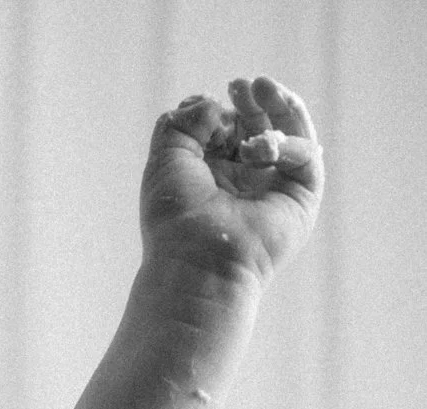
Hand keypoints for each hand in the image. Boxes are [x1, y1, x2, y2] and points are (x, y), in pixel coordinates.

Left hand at [140, 77, 322, 284]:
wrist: (196, 260)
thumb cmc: (176, 218)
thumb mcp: (166, 157)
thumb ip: (184, 119)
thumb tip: (214, 101)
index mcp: (215, 175)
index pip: (231, 129)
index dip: (228, 108)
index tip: (219, 96)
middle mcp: (246, 182)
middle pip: (263, 126)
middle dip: (255, 100)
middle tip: (241, 86)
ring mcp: (275, 190)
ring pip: (291, 135)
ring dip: (279, 106)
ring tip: (261, 88)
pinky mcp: (301, 199)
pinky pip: (305, 157)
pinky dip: (286, 143)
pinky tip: (259, 150)